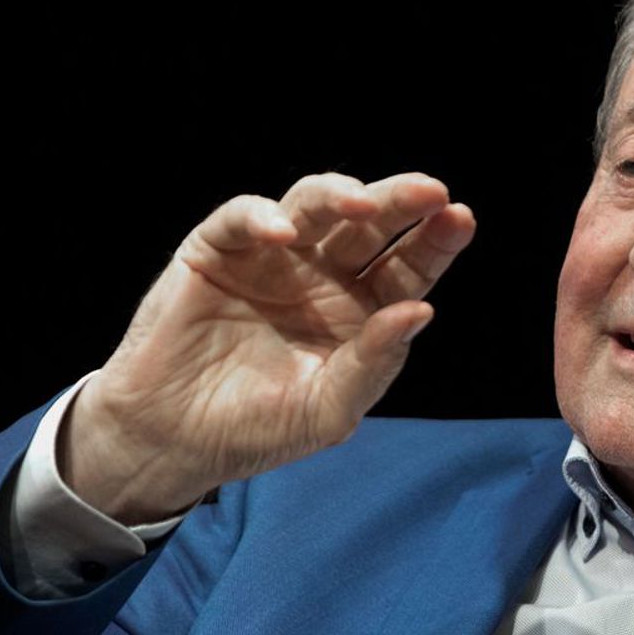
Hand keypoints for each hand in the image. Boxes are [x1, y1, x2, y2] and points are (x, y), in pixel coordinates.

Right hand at [65, 172, 474, 521]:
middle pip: (369, 224)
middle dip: (400, 203)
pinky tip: (281, 233)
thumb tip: (421, 311)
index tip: (460, 219)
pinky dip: (261, 217)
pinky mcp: (215, 250)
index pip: (408, 266)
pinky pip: (241, 219)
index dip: (434, 241)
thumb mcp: (327, 411)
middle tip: (431, 192)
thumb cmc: (258, 429)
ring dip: (339, 195)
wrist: (173, 442)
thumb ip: (373, 366)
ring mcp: (271, 257)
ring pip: (312, 205)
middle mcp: (322, 274)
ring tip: (363, 203)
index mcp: (360, 309)